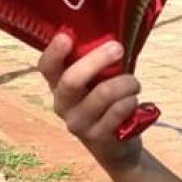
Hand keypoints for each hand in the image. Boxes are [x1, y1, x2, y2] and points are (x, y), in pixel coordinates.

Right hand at [38, 33, 143, 171]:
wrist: (115, 146)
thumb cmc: (106, 102)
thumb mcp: (96, 82)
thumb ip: (96, 63)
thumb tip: (111, 36)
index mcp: (58, 86)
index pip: (46, 68)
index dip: (53, 52)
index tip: (66, 36)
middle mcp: (62, 105)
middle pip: (72, 80)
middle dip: (97, 60)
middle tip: (118, 48)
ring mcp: (78, 123)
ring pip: (103, 93)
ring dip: (126, 83)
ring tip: (134, 84)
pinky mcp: (98, 137)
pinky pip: (119, 110)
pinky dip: (132, 101)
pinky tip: (134, 102)